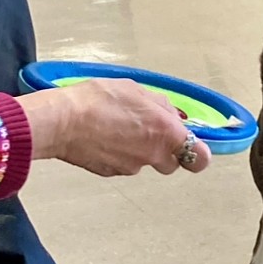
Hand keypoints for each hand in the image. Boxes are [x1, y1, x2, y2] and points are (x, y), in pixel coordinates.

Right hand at [17, 78, 211, 175]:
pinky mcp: (112, 173)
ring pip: (144, 162)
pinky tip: (103, 136)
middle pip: (171, 163)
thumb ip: (160, 106)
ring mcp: (132, 167)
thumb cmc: (98, 100)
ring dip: (138, 150)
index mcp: (166, 133)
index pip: (199, 159)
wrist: (62, 121)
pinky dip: (118, 153)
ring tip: (117, 128)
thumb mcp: (135, 90)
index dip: (199, 155)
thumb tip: (172, 115)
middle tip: (148, 131)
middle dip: (164, 150)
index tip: (194, 148)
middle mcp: (153, 156)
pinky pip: (123, 164)